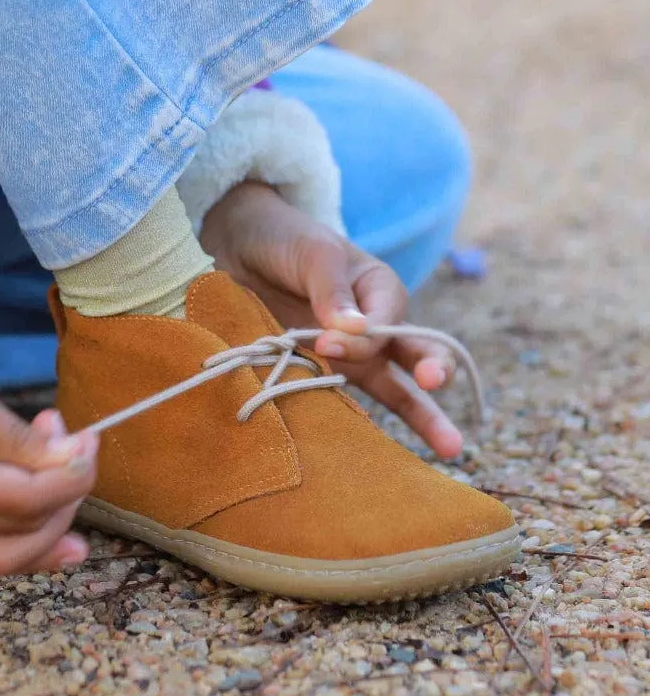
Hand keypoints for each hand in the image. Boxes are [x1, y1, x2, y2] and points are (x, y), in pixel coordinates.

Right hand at [0, 345, 97, 573]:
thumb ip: (17, 436)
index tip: (91, 440)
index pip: (29, 501)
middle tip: (79, 443)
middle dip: (70, 493)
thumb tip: (71, 458)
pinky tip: (68, 537)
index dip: (73, 476)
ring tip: (71, 472)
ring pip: (14, 557)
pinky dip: (35, 544)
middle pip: (29, 532)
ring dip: (58, 522)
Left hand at [201, 182, 462, 458]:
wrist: (241, 248)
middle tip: (438, 383)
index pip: (388, 325)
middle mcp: (375, 326)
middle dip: (433, 371)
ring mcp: (351, 354)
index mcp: (381, 290)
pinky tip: (383, 454)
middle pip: (414, 354)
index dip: (362, 341)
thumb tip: (356, 330)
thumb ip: (333, 290)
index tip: (324, 342)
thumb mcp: (314, 253)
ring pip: (395, 386)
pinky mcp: (323, 371)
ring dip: (422, 415)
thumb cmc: (287, 241)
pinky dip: (364, 422)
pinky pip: (348, 398)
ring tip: (453, 447)